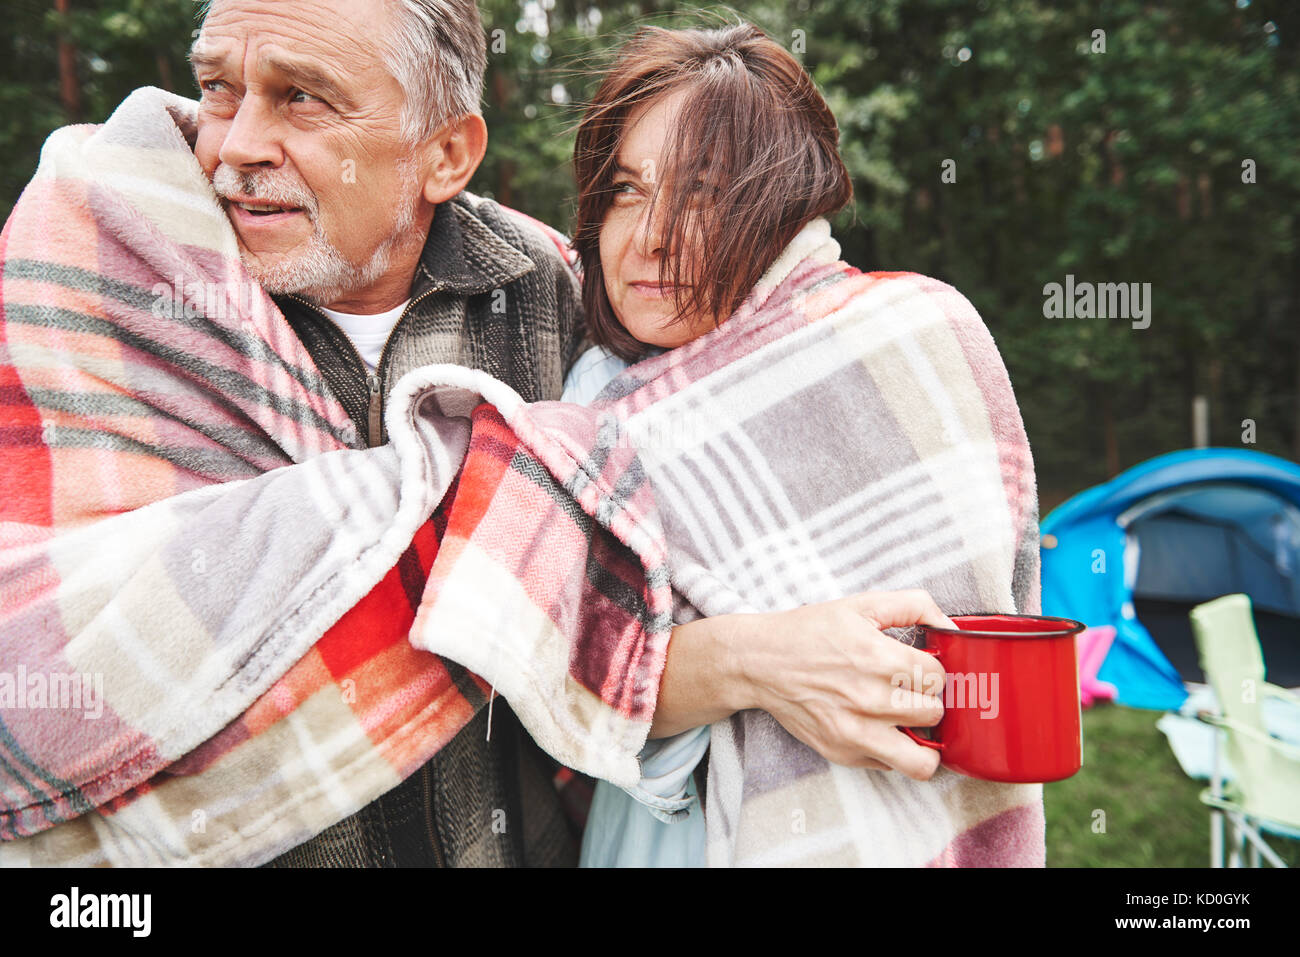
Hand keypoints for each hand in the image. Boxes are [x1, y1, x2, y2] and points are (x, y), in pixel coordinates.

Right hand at [736, 590, 953, 780]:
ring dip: (921, 739)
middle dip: (927, 699)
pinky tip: (880, 728)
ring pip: (922, 759)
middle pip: (934, 713)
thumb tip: (950, 626)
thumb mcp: (861, 604)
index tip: (917, 666)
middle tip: (910, 690)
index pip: (939, 677)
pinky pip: (890, 766)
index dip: (932, 669)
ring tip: (909, 721)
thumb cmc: (810, 632)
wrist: (760, 661)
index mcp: (879, 659)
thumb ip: (913, 605)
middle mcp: (870, 699)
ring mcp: (855, 732)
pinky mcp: (842, 752)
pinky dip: (893, 750)